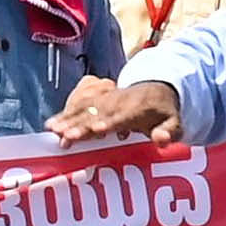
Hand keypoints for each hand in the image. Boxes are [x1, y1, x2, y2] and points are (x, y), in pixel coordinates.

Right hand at [46, 68, 186, 139]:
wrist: (157, 86)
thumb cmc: (164, 111)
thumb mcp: (174, 122)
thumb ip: (169, 132)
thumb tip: (161, 139)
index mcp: (137, 108)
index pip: (120, 117)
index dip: (108, 123)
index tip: (95, 130)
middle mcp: (118, 100)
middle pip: (96, 112)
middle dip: (79, 124)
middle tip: (63, 136)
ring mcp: (106, 96)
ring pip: (84, 106)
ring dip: (67, 118)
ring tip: (52, 130)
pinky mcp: (97, 96)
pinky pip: (79, 102)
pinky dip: (65, 112)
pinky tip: (51, 123)